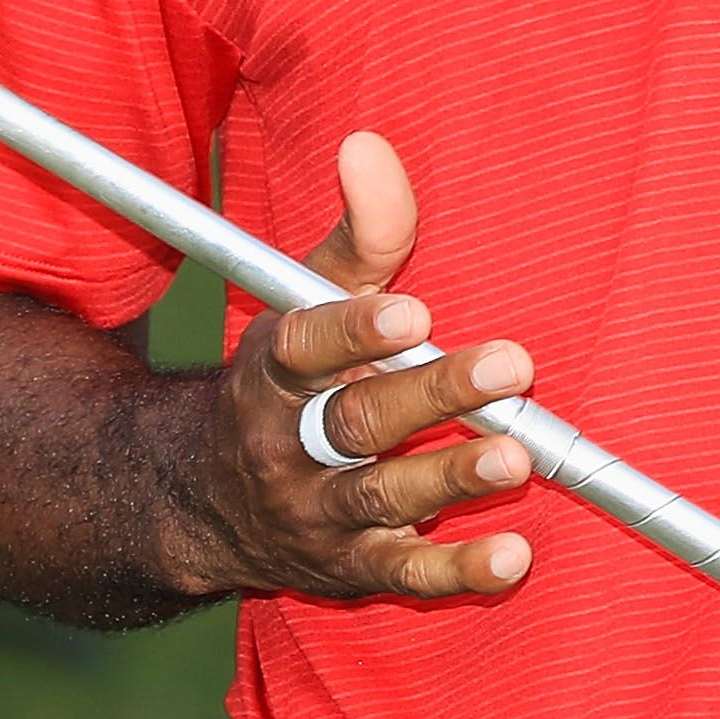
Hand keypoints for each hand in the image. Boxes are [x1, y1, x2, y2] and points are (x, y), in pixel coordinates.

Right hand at [174, 131, 540, 604]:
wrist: (204, 501)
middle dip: (433, 394)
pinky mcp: (352, 568)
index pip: (305, 348)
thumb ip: (357, 235)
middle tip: (511, 365)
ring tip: (515, 457)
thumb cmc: (287, 383)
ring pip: (382, 497)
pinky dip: (459, 568)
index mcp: (272, 371)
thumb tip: (370, 144)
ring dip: (451, 478)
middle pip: (357, 421)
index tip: (412, 311)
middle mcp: (287, 446)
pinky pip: (404, 574)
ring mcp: (317, 513)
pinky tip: (515, 555)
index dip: (354, 330)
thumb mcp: (306, 304)